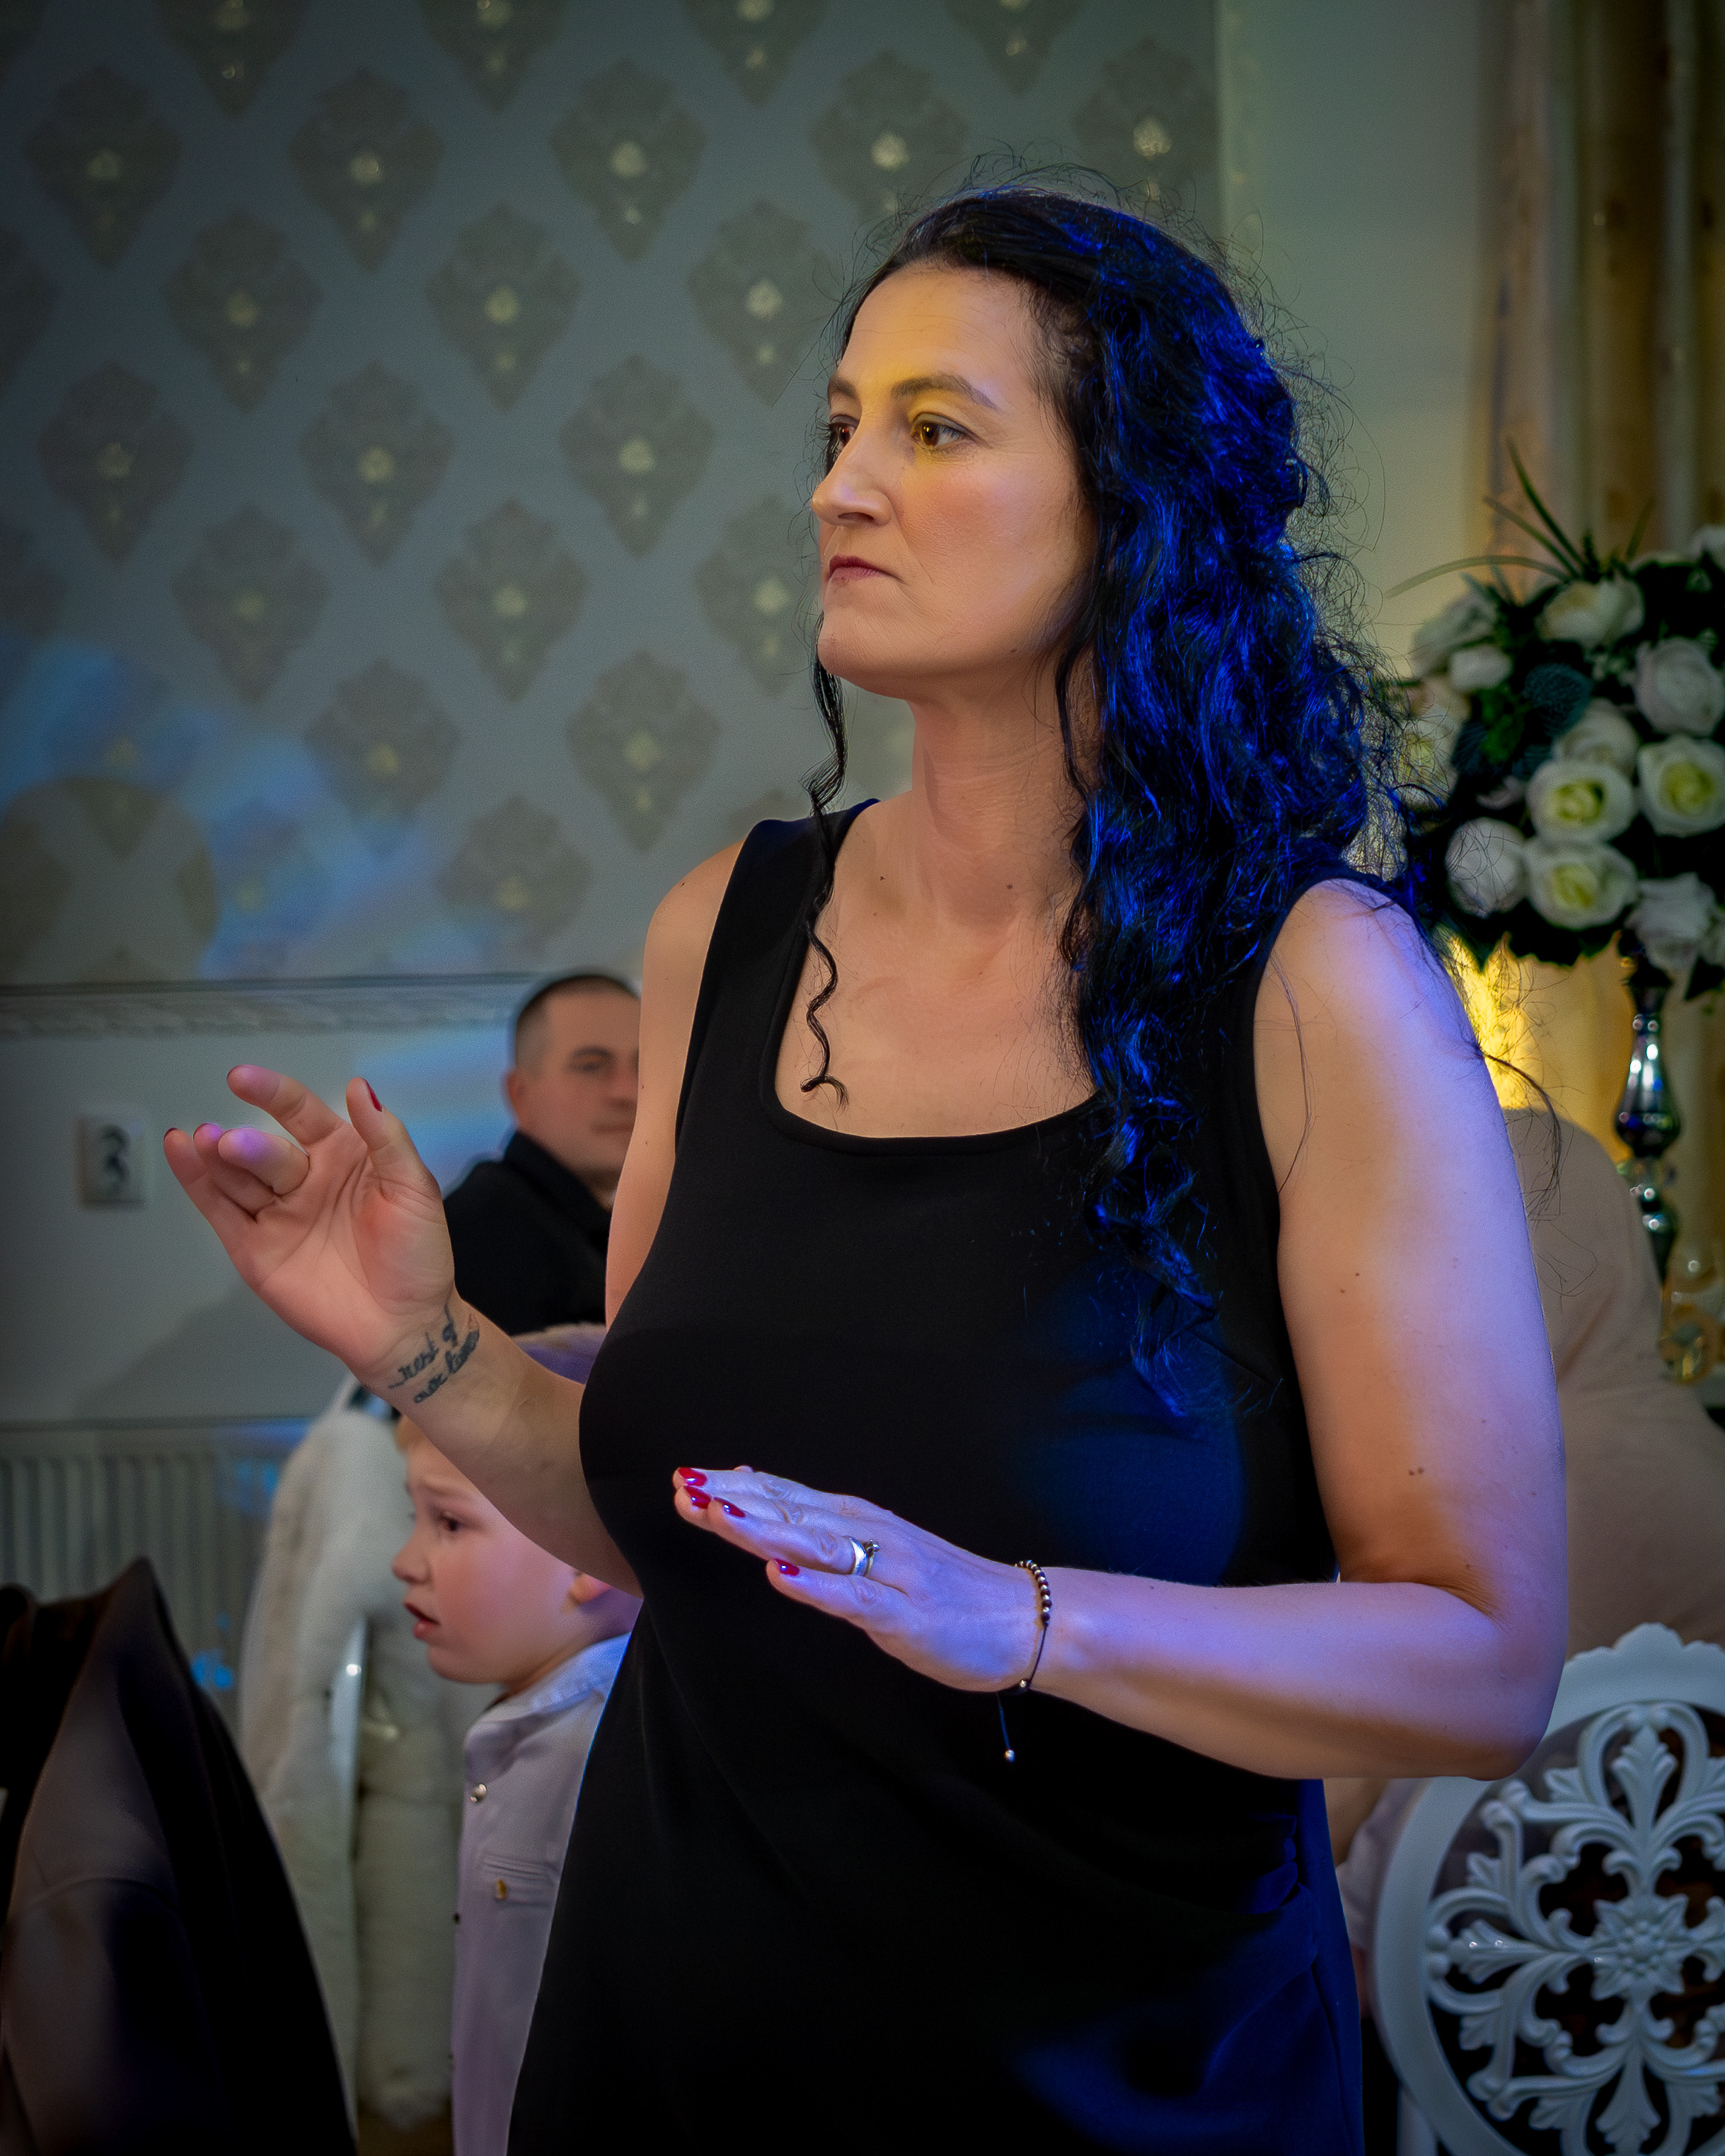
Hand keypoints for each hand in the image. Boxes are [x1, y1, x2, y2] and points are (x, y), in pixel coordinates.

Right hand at [164, 1067, 457, 1385]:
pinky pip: (220, 1210)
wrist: (405, 1326)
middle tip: (232, 1142)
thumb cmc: (418, 1255)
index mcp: (343, 1156)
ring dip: (215, 1158)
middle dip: (248, 1146)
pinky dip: (196, 1183)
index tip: (243, 1079)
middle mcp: (304, 1179)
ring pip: (237, 1178)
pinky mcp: (255, 1249)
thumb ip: (387, 1138)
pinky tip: (180, 1151)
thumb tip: (360, 1087)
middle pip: (266, 1152)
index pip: (301, 1114)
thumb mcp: (414, 1188)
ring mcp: (277, 1214)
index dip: (273, 1094)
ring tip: (201, 1141)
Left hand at [671, 1467, 1042, 1692]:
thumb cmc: (944, 1587)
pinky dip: (815, 1586)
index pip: (785, 1496)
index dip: (733, 1487)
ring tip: (718, 1517)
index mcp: (858, 1521)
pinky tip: (781, 1576)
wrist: (1022, 1616)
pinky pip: (854, 1598)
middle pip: (790, 1514)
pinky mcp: (904, 1614)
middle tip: (682, 1488)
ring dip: (764, 1530)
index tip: (684, 1477)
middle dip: (734, 1502)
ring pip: (816, 1546)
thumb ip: (821, 1525)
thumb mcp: (876, 1547)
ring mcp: (887, 1573)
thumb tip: (755, 1492)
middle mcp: (870, 1536)